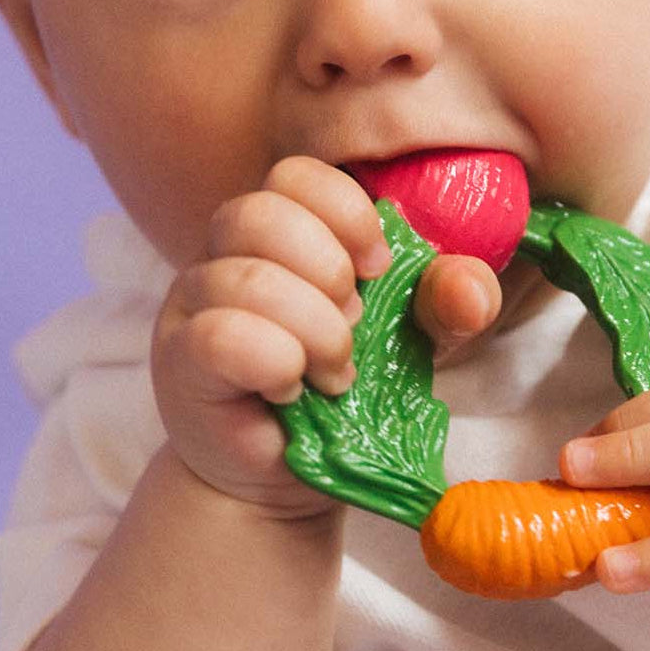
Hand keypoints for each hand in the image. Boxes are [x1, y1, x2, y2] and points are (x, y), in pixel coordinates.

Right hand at [153, 156, 500, 515]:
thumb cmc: (343, 391)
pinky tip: (290, 388)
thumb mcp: (413, 339)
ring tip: (335, 375)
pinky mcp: (179, 360)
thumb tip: (470, 291)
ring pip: (243, 277)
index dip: (347, 214)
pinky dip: (273, 360)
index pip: (296, 175)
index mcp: (281, 229)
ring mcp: (193, 303)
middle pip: (262, 212)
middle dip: (330, 272)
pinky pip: (218, 335)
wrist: (287, 475)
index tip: (380, 269)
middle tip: (354, 328)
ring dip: (313, 329)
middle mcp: (226, 253)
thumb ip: (446, 302)